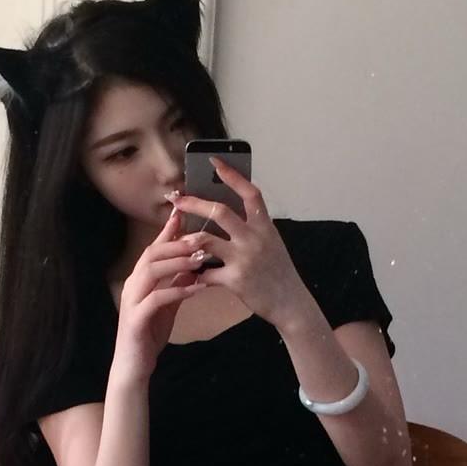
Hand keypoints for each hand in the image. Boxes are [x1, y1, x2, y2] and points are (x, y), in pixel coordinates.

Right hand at [112, 206, 212, 380]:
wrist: (133, 365)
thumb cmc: (149, 334)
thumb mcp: (169, 305)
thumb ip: (177, 284)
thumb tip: (194, 264)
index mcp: (140, 280)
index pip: (154, 248)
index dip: (168, 230)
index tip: (185, 212)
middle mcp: (132, 285)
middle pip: (151, 254)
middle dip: (176, 242)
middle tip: (202, 236)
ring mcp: (132, 301)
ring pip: (151, 271)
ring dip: (177, 262)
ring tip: (201, 258)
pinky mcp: (136, 318)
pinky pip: (157, 298)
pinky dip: (176, 291)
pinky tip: (195, 288)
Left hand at [169, 159, 308, 327]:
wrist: (290, 303)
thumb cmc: (279, 272)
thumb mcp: (272, 243)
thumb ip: (254, 228)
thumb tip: (229, 213)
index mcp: (264, 226)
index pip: (249, 193)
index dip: (232, 175)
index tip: (214, 162)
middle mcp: (255, 238)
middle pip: (219, 211)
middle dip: (194, 203)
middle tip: (176, 199)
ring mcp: (244, 258)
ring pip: (206, 240)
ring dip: (188, 239)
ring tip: (178, 240)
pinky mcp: (235, 279)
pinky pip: (207, 272)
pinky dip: (196, 273)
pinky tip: (191, 275)